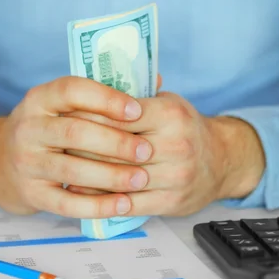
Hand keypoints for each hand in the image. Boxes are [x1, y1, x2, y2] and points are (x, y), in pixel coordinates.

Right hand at [0, 77, 152, 216]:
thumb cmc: (47, 127)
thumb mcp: (61, 105)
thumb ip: (102, 94)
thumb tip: (156, 81)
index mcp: (40, 98)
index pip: (71, 90)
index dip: (105, 98)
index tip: (137, 109)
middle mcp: (28, 127)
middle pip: (74, 131)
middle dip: (115, 142)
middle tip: (146, 150)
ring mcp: (26, 162)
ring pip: (72, 169)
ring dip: (111, 175)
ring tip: (142, 178)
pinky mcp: (31, 193)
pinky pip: (67, 203)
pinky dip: (97, 205)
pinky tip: (123, 204)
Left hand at [67, 92, 265, 216]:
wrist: (222, 161)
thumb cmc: (186, 127)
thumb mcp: (168, 101)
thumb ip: (136, 94)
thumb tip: (97, 77)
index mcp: (170, 114)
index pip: (118, 114)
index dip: (88, 114)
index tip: (64, 115)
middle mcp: (175, 145)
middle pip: (114, 147)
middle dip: (81, 145)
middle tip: (56, 142)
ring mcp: (174, 176)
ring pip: (118, 176)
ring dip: (86, 174)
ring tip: (62, 166)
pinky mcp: (171, 201)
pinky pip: (127, 202)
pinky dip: (100, 198)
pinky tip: (81, 192)